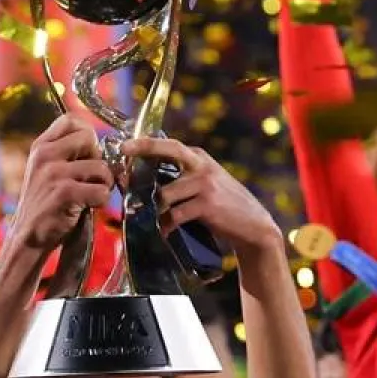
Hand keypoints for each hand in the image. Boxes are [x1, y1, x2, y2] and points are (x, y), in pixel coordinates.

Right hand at [13, 116, 114, 251]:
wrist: (28, 237)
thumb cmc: (46, 203)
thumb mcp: (47, 170)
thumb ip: (67, 153)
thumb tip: (104, 144)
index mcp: (41, 146)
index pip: (71, 120)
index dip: (87, 134)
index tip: (87, 153)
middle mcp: (45, 155)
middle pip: (90, 138)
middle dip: (98, 159)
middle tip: (89, 178)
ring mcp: (54, 173)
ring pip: (101, 167)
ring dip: (103, 184)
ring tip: (88, 196)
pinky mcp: (64, 193)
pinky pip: (102, 191)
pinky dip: (100, 202)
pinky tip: (86, 207)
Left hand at [119, 138, 282, 254]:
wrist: (254, 225)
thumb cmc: (225, 206)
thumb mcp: (207, 183)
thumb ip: (183, 177)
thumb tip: (144, 181)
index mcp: (200, 158)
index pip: (169, 145)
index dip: (145, 144)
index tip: (124, 146)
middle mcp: (202, 166)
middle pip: (168, 151)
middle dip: (143, 150)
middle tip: (123, 158)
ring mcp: (205, 184)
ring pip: (164, 193)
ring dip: (154, 210)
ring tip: (150, 221)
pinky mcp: (206, 205)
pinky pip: (175, 215)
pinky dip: (166, 226)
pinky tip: (165, 233)